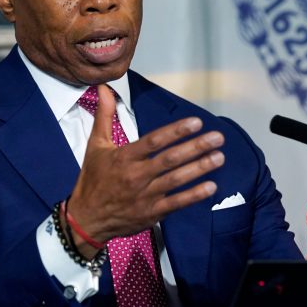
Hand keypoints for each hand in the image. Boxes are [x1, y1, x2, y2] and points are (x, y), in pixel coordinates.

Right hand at [66, 85, 224, 256]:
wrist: (87, 218)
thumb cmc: (93, 179)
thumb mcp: (95, 145)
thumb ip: (104, 116)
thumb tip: (103, 88)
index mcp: (124, 157)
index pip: (154, 141)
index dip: (176, 131)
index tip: (196, 122)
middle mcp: (136, 175)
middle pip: (170, 159)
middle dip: (196, 147)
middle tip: (218, 137)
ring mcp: (145, 196)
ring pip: (176, 179)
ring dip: (200, 168)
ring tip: (219, 157)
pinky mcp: (151, 213)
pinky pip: (176, 203)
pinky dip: (194, 195)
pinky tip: (211, 186)